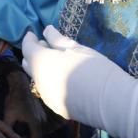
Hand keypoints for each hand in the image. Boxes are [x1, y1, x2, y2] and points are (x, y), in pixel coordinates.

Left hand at [1, 70, 45, 137]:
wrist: (20, 85)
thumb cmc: (14, 99)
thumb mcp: (8, 115)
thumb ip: (8, 128)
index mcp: (35, 122)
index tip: (19, 136)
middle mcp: (42, 121)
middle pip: (38, 137)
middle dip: (29, 137)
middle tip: (18, 132)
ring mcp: (43, 116)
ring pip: (39, 131)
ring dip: (30, 131)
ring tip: (19, 126)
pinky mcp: (42, 113)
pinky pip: (39, 124)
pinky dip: (32, 126)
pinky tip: (23, 120)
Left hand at [21, 26, 137, 137]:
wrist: (110, 102)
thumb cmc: (94, 68)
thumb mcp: (77, 48)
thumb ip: (57, 39)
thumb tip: (46, 30)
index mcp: (41, 62)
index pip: (27, 48)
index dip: (29, 39)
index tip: (33, 34)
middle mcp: (38, 80)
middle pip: (29, 64)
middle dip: (34, 54)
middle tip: (45, 46)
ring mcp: (46, 96)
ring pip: (38, 78)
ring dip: (42, 68)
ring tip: (56, 62)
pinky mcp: (56, 107)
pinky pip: (48, 91)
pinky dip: (50, 82)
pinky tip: (64, 79)